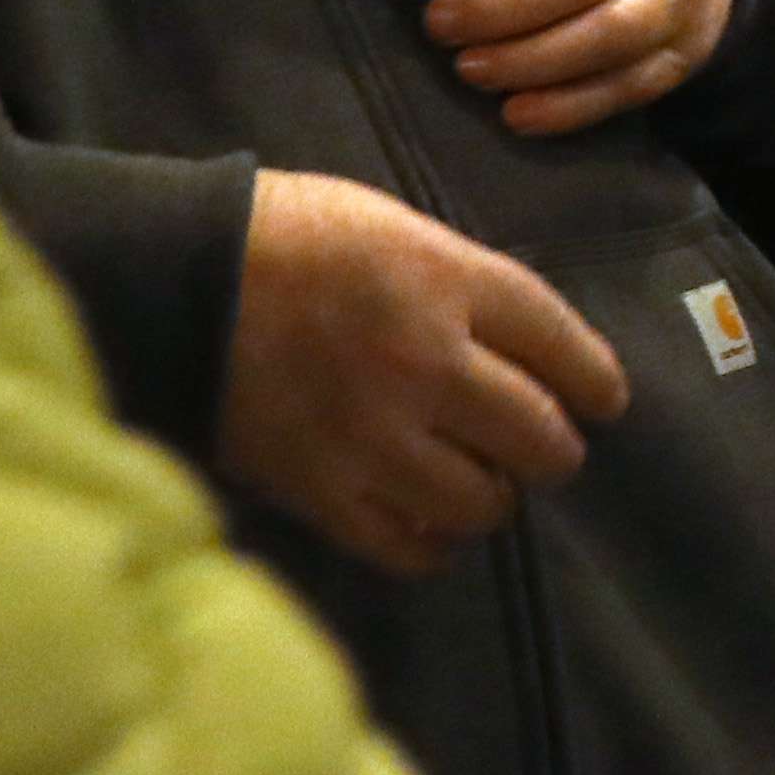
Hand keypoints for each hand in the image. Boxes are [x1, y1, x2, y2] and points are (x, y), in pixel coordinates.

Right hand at [219, 167, 632, 572]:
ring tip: (481, 486)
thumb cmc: (282, 234)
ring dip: (494, 499)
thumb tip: (519, 347)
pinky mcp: (319, 489)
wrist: (169, 278)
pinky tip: (430, 526)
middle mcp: (424, 361)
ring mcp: (372, 433)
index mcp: (446, 281)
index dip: (596, 382)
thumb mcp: (391, 226)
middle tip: (541, 449)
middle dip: (553, 449)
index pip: (562, 345)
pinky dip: (432, 545)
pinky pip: (406, 548)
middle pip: (539, 436)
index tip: (605, 402)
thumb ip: (461, 284)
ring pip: (482, 502)